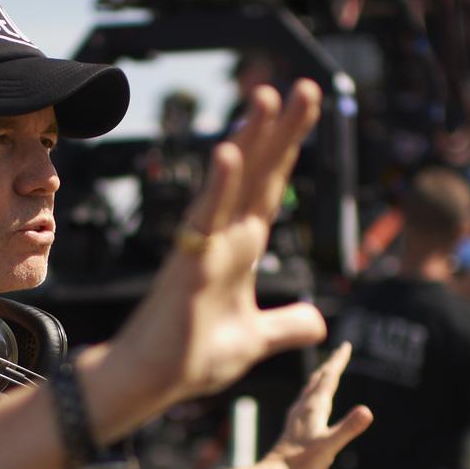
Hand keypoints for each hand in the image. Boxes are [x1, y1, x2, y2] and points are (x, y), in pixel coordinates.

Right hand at [88, 81, 327, 435]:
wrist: (151, 381)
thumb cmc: (191, 356)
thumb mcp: (256, 340)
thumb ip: (286, 325)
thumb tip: (318, 321)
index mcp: (241, 246)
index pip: (273, 187)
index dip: (290, 149)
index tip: (307, 109)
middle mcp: (224, 235)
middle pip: (260, 173)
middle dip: (282, 130)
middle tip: (306, 87)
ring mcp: (204, 244)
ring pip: (231, 182)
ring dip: (249, 139)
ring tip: (267, 96)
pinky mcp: (187, 263)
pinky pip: (204, 218)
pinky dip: (217, 187)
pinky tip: (229, 153)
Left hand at [263, 342, 372, 468]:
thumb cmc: (303, 463)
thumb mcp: (330, 446)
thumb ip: (348, 428)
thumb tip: (368, 411)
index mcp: (314, 407)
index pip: (329, 377)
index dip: (338, 361)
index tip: (345, 345)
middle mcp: (304, 407)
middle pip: (319, 379)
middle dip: (331, 364)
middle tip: (341, 351)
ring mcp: (298, 416)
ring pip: (311, 389)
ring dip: (321, 377)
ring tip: (327, 370)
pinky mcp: (294, 426)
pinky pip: (306, 401)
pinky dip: (313, 392)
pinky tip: (311, 401)